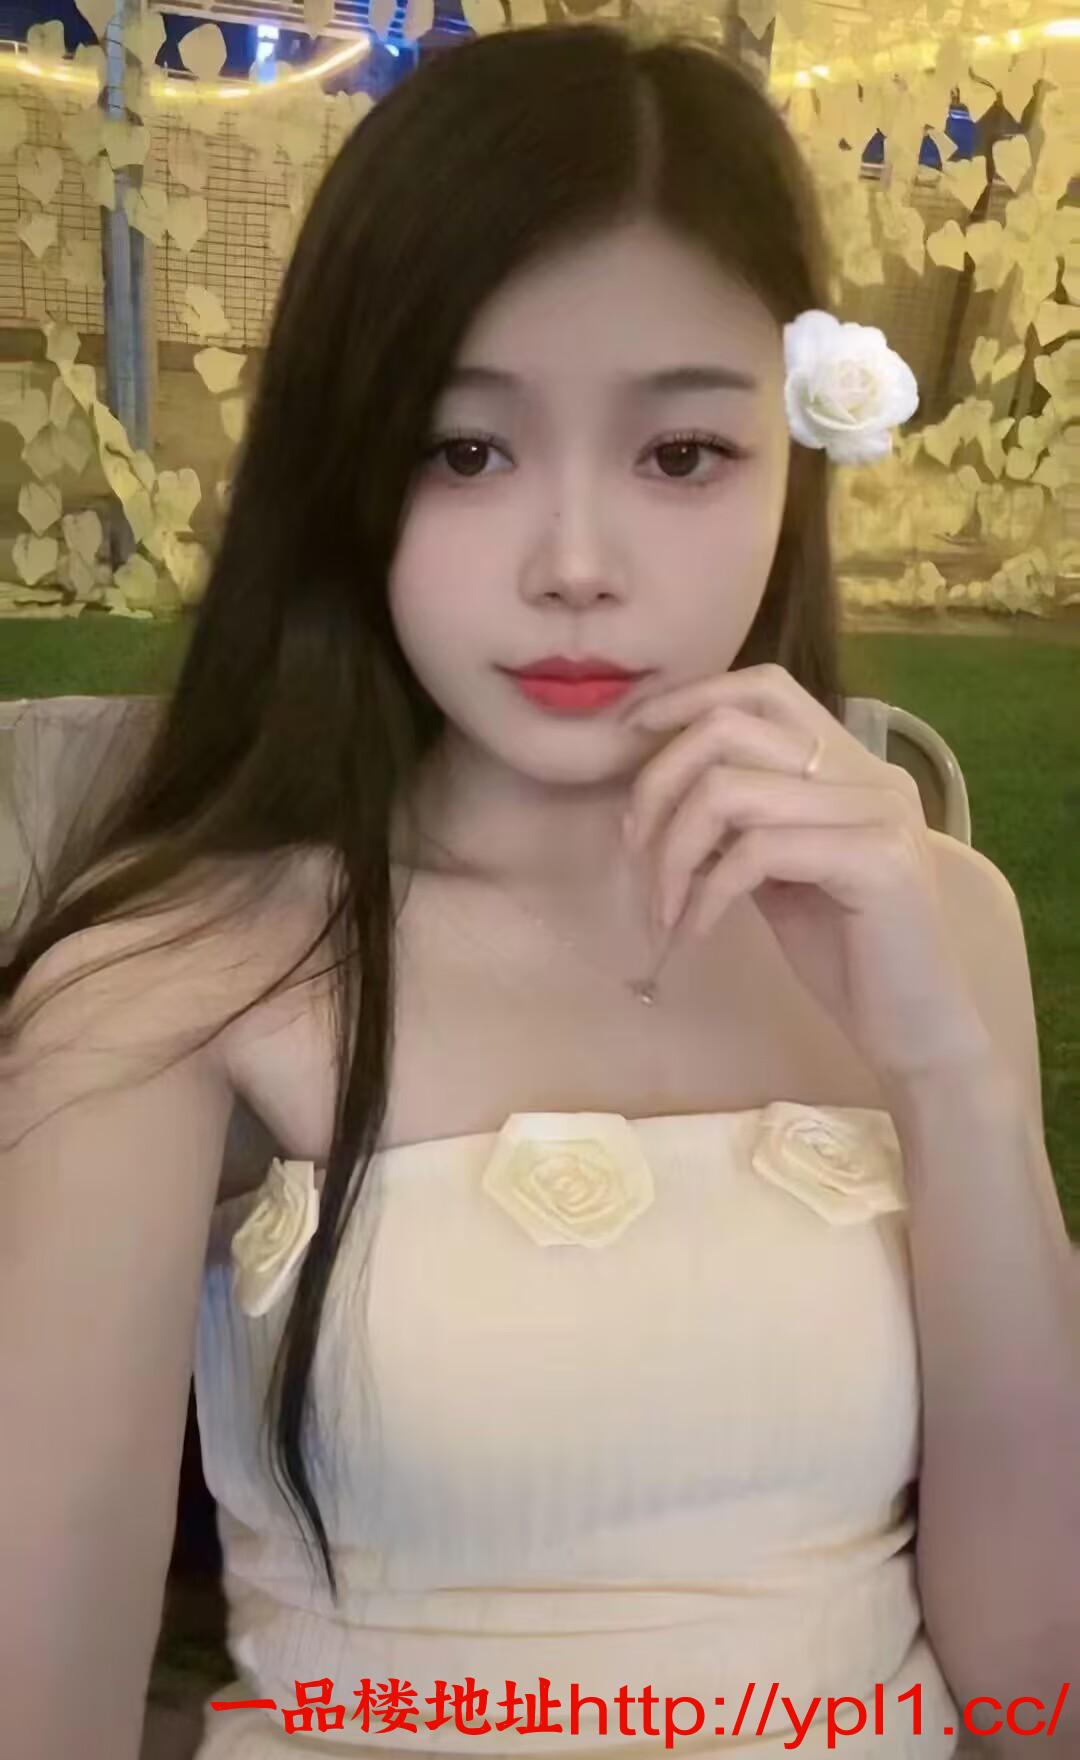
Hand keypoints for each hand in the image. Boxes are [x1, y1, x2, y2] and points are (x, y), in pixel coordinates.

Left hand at [621, 662, 993, 1086]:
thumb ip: (739, 824)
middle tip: (632, 845)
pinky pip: (755, 853)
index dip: (688, 700)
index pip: (764, 689)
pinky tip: (695, 932)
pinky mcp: (876, 861)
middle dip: (659, 782)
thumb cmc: (846, 955)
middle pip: (731, 728)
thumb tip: (660, 794)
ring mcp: (878, 812)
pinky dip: (706, 894)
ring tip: (664, 907)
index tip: (629, 739)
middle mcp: (871, 773)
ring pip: (731, 791)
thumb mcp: (779, 875)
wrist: (915, 1029)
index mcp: (851, 765)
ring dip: (673, 851)